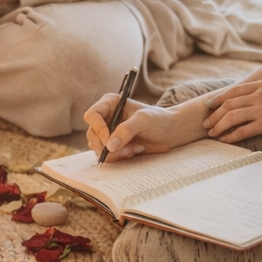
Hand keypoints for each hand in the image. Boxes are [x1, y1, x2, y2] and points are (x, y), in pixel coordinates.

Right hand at [83, 95, 204, 160]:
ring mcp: (107, 133)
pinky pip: (105, 155)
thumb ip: (127, 130)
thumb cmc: (159, 120)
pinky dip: (118, 157)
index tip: (110, 140)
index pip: (92, 115)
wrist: (170, 133)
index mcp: (110, 104)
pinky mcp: (112, 146)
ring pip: (97, 147)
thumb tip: (109, 146)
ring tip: (134, 149)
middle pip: (92, 134)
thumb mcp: (144, 120)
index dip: (98, 129)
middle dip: (109, 145)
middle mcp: (105, 118)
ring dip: (115, 153)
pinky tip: (134, 151)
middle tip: (129, 148)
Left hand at [202, 78, 261, 142]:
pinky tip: (225, 140)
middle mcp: (259, 95)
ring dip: (218, 125)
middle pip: (228, 104)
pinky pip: (242, 130)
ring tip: (211, 133)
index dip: (219, 98)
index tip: (209, 105)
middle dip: (214, 114)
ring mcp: (261, 110)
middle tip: (206, 124)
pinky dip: (230, 136)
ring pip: (231, 117)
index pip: (234, 90)